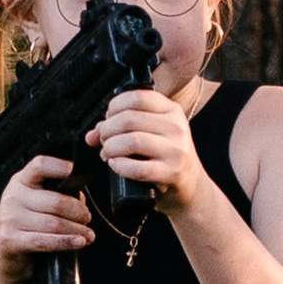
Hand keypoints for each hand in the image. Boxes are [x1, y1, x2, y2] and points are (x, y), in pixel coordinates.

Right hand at [0, 151, 93, 273]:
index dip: (61, 167)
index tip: (77, 174)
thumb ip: (55, 194)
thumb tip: (80, 198)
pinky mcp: (10, 239)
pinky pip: (45, 241)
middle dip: (79, 212)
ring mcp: (10, 218)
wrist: (1, 253)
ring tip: (88, 234)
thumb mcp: (35, 203)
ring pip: (54, 223)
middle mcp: (13, 196)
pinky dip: (66, 242)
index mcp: (21, 181)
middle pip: (56, 201)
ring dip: (77, 230)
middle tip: (87, 218)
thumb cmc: (25, 226)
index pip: (40, 166)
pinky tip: (79, 242)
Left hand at [91, 84, 203, 205]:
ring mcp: (176, 150)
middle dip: (107, 130)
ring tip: (107, 154)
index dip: (114, 106)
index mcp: (171, 110)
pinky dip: (120, 166)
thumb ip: (122, 128)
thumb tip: (91, 134)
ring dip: (110, 148)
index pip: (137, 97)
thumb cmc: (164, 157)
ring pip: (131, 141)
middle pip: (129, 119)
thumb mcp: (151, 134)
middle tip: (104, 140)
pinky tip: (116, 165)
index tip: (108, 118)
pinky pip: (137, 168)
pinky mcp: (172, 173)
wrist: (190, 186)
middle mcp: (176, 127)